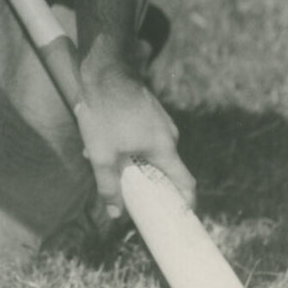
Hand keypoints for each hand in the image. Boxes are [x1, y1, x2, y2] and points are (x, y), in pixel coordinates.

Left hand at [74, 66, 195, 217]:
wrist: (103, 70)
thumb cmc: (105, 112)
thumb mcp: (101, 155)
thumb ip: (108, 186)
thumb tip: (115, 214)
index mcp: (165, 148)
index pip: (186, 183)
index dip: (186, 203)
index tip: (182, 218)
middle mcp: (169, 134)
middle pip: (164, 167)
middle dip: (145, 180)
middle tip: (130, 192)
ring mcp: (160, 119)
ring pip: (149, 149)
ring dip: (131, 159)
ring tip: (102, 159)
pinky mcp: (149, 109)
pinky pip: (143, 134)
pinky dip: (128, 142)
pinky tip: (102, 139)